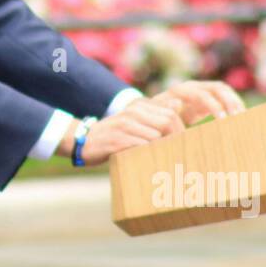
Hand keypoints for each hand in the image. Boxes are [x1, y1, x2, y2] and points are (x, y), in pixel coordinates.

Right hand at [58, 100, 184, 165]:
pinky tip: (150, 162)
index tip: (182, 144)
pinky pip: (141, 147)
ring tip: (166, 160)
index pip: (171, 113)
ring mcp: (125, 125)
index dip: (181, 130)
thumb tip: (178, 104)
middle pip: (167, 122)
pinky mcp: (118, 141)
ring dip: (163, 149)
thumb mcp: (133, 120)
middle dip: (176, 139)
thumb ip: (155, 113)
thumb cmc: (115, 134)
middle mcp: (133, 112)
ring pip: (156, 136)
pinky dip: (149, 155)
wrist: (84, 141)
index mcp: (139, 105)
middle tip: (178, 154)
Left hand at [147, 80, 244, 125]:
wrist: (155, 113)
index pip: (202, 95)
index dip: (214, 106)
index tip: (223, 121)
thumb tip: (176, 103)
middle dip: (230, 102)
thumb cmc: (156, 118)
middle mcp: (193, 87)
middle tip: (238, 118)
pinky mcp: (208, 97)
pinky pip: (225, 97)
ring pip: (224, 90)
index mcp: (181, 91)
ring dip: (235, 102)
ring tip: (243, 118)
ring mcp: (201, 89)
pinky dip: (234, 105)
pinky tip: (240, 118)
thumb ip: (167, 110)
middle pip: (217, 88)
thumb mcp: (160, 116)